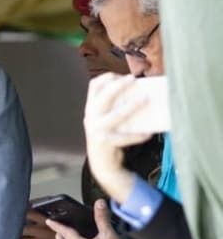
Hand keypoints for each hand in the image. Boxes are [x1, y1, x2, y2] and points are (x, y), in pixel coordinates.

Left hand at [17, 209, 70, 238]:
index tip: (13, 211)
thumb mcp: (64, 223)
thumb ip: (52, 220)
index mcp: (46, 221)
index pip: (29, 213)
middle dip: (13, 231)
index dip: (20, 212)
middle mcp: (40, 231)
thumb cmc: (73, 235)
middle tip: (5, 231)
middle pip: (21, 229)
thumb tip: (45, 216)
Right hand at [84, 73, 151, 202]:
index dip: (106, 78)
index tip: (120, 75)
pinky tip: (148, 133)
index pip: (93, 87)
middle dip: (118, 86)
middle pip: (103, 97)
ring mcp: (97, 130)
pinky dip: (138, 135)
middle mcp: (91, 118)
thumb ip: (113, 108)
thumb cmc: (108, 137)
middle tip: (133, 79)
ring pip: (115, 115)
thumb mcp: (104, 120)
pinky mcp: (105, 142)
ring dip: (131, 107)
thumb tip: (139, 93)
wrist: (101, 163)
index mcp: (90, 109)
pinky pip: (125, 137)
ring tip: (145, 100)